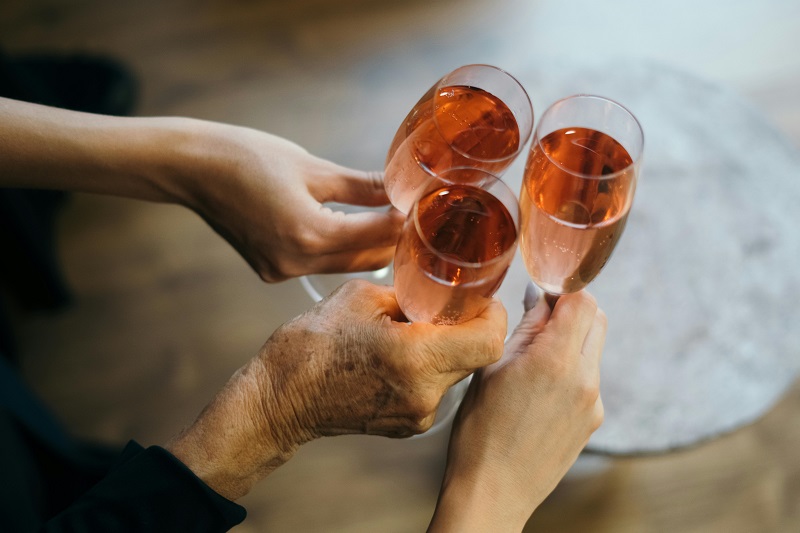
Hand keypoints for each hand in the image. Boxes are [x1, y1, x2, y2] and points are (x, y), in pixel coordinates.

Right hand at [0, 98, 403, 282]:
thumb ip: (361, 186)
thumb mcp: (312, 167)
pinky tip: (355, 228)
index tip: (431, 214)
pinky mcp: (272, 269)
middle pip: (365, 259)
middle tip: (420, 219)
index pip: (377, 236)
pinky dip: (341, 248)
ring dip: (370, 245)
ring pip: (344, 264)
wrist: (191, 169)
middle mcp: (296, 263)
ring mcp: (281, 271)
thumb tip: (401, 193)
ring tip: (396, 221)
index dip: (407, 225)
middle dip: (394, 240)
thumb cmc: (246, 157)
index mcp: (308, 235)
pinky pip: (320, 263)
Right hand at [166, 280, 506, 499]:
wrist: (279, 399)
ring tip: (412, 330)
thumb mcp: (362, 297)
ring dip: (446, 348)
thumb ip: (411, 295)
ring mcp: (418, 416)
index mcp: (417, 357)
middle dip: (467, 327)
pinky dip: (428, 367)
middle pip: (477, 356)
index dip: (492, 314)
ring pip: (457, 372)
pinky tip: (398, 354)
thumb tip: (437, 294)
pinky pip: (436, 389)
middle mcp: (425, 393)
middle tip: (445, 306)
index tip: (478, 299)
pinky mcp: (409, 426)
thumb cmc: (311, 344)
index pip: (489, 340)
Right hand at [428, 286, 605, 531]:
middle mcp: (585, 379)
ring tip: (534, 357)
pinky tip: (540, 388)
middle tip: (540, 317)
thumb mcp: (492, 368)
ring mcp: (594, 402)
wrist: (493, 490)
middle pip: (597, 319)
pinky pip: (590, 378)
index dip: (562, 288)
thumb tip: (539, 296)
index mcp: (555, 360)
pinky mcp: (594, 420)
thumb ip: (525, 327)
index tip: (542, 292)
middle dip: (572, 310)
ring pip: (594, 347)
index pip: (582, 299)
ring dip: (572, 339)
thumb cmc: (480, 429)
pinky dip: (572, 368)